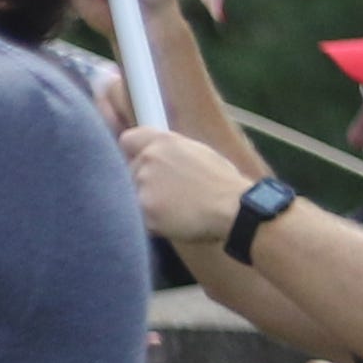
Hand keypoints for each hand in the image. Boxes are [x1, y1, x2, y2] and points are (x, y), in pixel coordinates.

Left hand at [123, 123, 254, 247]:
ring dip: (146, 203)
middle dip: (141, 182)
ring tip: (174, 208)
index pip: (127, 140)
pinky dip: (152, 222)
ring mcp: (144, 186)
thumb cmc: (222, 183)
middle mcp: (149, 159)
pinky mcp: (144, 212)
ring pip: (131, 196)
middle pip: (128, 172)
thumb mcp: (197, 152)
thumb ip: (169, 151)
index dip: (132, 153)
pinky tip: (173, 221)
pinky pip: (139, 218)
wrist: (234, 208)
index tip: (138, 162)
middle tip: (167, 193)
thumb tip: (150, 153)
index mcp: (163, 142)